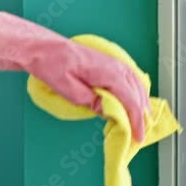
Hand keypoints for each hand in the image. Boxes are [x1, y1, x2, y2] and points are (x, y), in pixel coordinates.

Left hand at [0, 12, 150, 141]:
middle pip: (138, 94)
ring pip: (137, 87)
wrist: (44, 48)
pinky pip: (130, 80)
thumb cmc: (52, 64)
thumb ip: (91, 101)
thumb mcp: (68, 88)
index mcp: (108, 72)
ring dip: (140, 105)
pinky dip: (135, 94)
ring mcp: (114, 63)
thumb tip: (110, 113)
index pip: (131, 100)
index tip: (138, 138)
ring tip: (140, 124)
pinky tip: (133, 104)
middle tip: (139, 136)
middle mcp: (116, 66)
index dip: (136, 121)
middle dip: (141, 116)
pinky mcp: (110, 64)